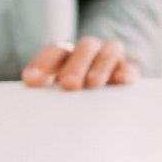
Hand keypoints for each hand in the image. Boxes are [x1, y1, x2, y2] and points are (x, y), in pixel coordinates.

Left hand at [21, 37, 139, 90]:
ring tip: (94, 84)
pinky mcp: (130, 68)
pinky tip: (122, 80)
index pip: (54, 52)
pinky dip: (126, 71)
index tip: (31, 81)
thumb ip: (51, 95)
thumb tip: (35, 112)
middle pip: (83, 49)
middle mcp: (89, 51)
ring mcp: (111, 56)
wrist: (112, 85)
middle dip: (75, 66)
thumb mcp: (61, 91)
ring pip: (109, 49)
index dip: (42, 64)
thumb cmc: (76, 92)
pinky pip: (130, 65)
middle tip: (69, 84)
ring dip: (100, 65)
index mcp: (67, 54)